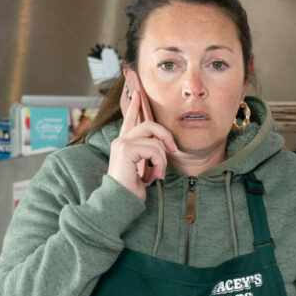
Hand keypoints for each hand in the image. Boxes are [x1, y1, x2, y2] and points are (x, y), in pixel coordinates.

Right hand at [106, 70, 177, 201]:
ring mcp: (122, 143)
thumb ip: (150, 155)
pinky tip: (155, 176)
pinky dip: (159, 164)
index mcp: (125, 144)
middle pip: (150, 124)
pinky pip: (153, 149)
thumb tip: (164, 147)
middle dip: (166, 135)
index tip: (139, 94)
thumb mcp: (145, 169)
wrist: (121, 201)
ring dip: (163, 158)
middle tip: (174, 150)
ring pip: (155, 139)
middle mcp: (121, 140)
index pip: (130, 120)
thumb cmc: (132, 189)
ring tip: (159, 173)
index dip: (135, 107)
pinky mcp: (125, 149)